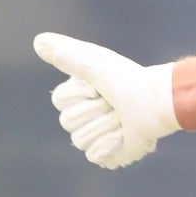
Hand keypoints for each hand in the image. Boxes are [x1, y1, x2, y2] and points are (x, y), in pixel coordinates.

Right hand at [34, 32, 179, 169]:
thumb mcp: (94, 62)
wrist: (156, 101)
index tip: (98, 88)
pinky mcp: (107, 154)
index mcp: (81, 95)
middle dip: (95, 110)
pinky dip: (111, 143)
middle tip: (115, 103)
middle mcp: (85, 116)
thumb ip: (65, 53)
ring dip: (106, 125)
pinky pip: (93, 155)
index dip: (78, 95)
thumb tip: (38, 41)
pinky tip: (124, 134)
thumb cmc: (128, 79)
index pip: (59, 101)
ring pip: (80, 139)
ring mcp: (96, 136)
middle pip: (67, 121)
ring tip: (124, 118)